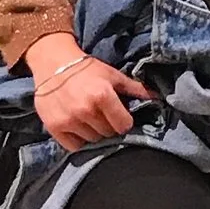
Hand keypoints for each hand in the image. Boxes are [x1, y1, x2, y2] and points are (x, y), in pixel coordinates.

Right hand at [27, 34, 147, 150]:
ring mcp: (69, 120)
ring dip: (94, 132)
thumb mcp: (112, 75)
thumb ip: (135, 88)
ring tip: (90, 119)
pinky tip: (78, 126)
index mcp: (103, 96)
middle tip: (103, 115)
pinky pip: (74, 146)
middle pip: (108, 133)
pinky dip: (78, 139)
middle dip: (109, 126)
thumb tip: (157, 97)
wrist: (52, 62)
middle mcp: (85, 110)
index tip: (119, 115)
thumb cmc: (85, 68)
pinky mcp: (54, 127)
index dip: (124, 121)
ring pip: (92, 140)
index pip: (123, 125)